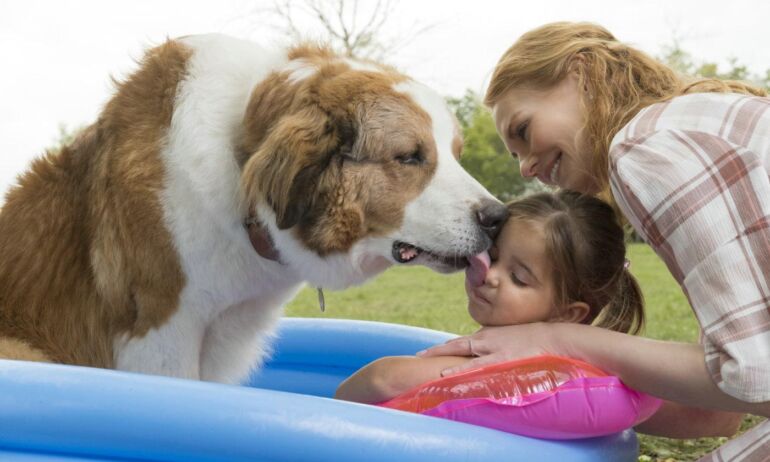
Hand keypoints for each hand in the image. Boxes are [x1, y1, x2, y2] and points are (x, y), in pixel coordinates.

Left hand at [417, 322, 565, 375]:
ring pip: (464, 355)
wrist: (553, 337)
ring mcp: (494, 350)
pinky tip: (450, 377)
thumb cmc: (533, 340)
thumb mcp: (510, 339)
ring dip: (446, 361)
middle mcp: (487, 339)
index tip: (428, 352)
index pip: (461, 341)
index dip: (445, 347)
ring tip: (428, 366)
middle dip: (437, 350)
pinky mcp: (503, 360)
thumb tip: (486, 355)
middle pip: (456, 344)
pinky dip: (463, 372)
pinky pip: (478, 368)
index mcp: (488, 335)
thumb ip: (496, 346)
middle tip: (418, 355)